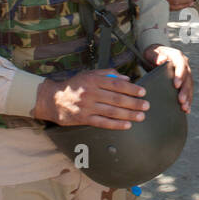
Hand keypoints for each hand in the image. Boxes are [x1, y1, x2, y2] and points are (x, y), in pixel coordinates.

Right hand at [34, 70, 148, 129]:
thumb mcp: (88, 74)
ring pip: (111, 111)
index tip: (143, 92)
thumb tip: (127, 78)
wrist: (52, 99)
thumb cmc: (74, 86)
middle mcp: (90, 92)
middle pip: (116, 98)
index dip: (131, 88)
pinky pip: (102, 123)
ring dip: (128, 114)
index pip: (116, 83)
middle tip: (146, 106)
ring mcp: (86, 107)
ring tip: (141, 116)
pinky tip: (127, 125)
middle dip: (134, 103)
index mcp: (93, 80)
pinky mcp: (83, 119)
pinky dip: (116, 124)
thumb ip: (107, 74)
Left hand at [144, 44, 192, 112]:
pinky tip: (186, 109)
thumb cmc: (153, 54)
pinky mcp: (184, 81)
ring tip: (184, 107)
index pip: (181, 65)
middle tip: (181, 100)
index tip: (176, 85)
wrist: (156, 55)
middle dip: (185, 90)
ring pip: (189, 86)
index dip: (180, 75)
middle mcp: (184, 65)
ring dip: (188, 97)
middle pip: (187, 78)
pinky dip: (188, 100)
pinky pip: (188, 91)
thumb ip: (156, 56)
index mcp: (177, 57)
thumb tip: (161, 60)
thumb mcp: (152, 53)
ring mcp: (185, 73)